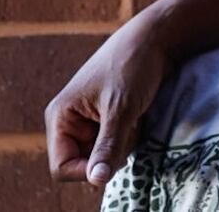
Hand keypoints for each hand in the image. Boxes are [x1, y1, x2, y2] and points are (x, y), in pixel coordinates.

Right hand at [45, 18, 168, 184]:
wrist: (157, 38)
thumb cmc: (134, 66)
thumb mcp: (122, 108)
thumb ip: (108, 146)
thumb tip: (96, 180)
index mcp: (60, 117)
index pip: (61, 167)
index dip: (87, 171)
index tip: (115, 158)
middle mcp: (70, 121)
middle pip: (84, 163)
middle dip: (110, 153)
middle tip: (128, 127)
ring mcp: (89, 120)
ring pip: (103, 155)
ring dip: (123, 144)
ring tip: (133, 116)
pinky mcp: (107, 118)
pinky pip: (115, 143)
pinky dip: (129, 135)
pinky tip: (137, 115)